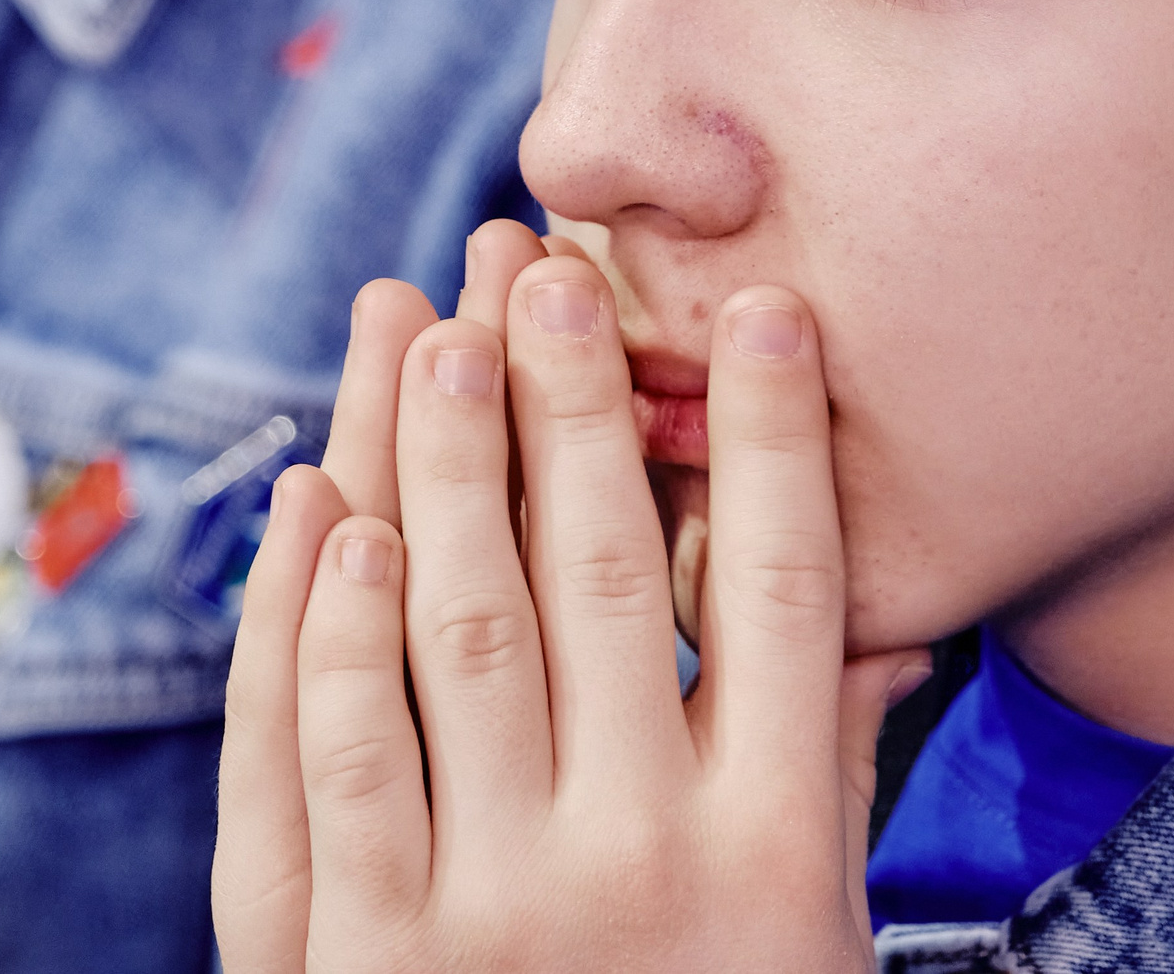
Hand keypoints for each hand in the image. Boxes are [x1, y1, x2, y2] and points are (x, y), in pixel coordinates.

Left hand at [214, 222, 928, 973]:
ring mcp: (475, 916)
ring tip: (432, 323)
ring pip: (440, 633)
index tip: (766, 312)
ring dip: (431, 462)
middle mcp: (627, 871)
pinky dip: (309, 624)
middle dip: (569, 407)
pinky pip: (321, 758)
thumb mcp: (812, 943)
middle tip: (552, 268)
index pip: (775, 601)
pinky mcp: (342, 961)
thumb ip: (822, 776)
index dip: (769, 445)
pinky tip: (326, 506)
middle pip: (588, 581)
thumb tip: (864, 608)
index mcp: (769, 862)